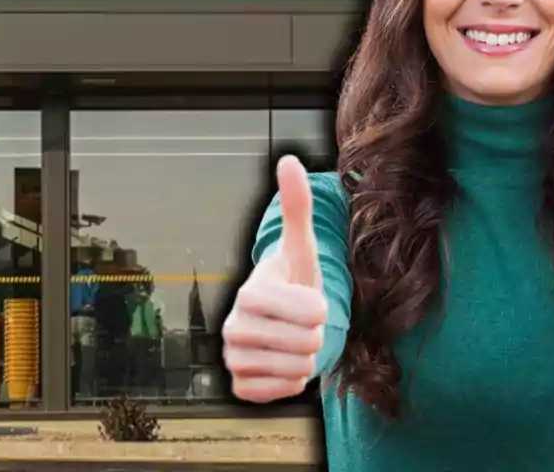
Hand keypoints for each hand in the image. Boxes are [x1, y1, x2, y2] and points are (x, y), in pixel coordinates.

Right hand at [222, 155, 327, 402]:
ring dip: (306, 358)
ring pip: (298, 370)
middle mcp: (233, 327)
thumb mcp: (301, 247)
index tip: (307, 298)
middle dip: (315, 334)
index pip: (310, 312)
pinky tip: (282, 363)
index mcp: (249, 293)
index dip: (320, 307)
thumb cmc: (294, 281)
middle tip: (300, 323)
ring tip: (293, 341)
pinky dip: (292, 382)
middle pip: (307, 343)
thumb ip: (296, 207)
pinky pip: (283, 392)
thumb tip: (289, 160)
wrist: (280, 321)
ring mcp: (233, 360)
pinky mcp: (240, 388)